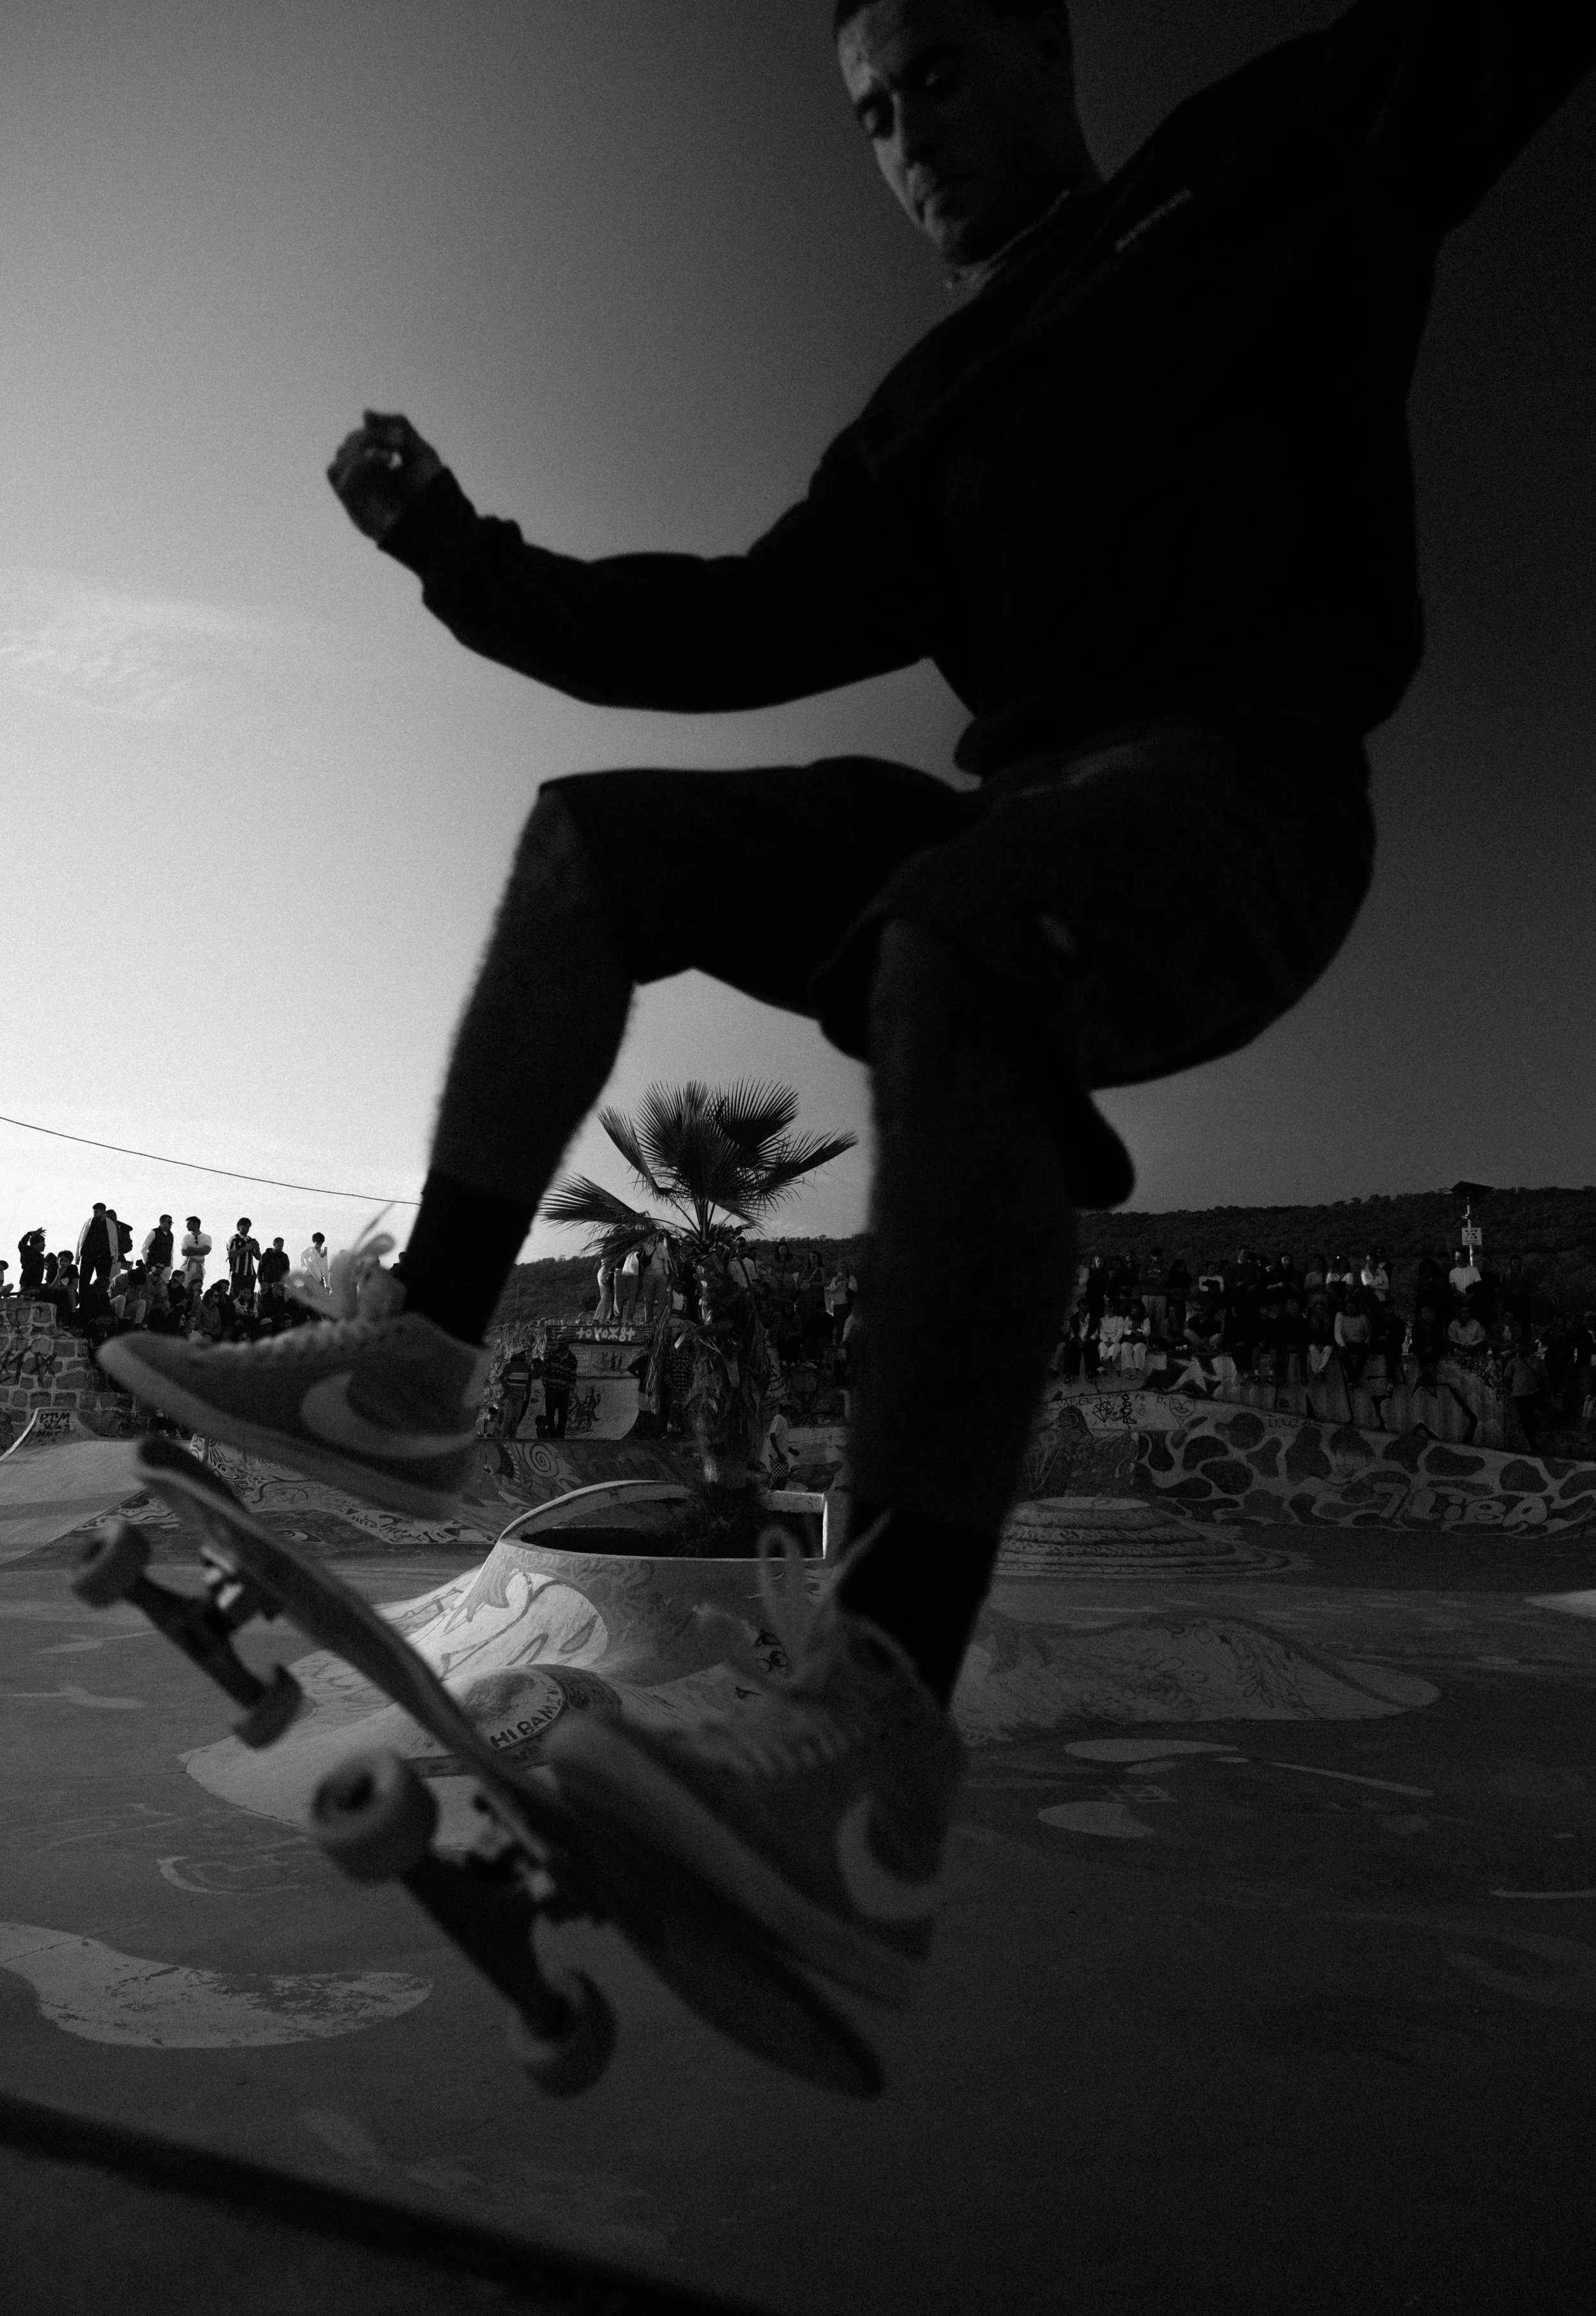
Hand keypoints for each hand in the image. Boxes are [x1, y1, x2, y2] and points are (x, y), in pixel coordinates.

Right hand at [327, 410, 444, 542]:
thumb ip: (397, 426)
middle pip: (343, 451)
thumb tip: (365, 412)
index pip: (355, 442)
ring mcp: (358, 499)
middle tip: (397, 445)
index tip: (400, 438)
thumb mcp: (419, 450)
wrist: (444, 522)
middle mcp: (363, 483)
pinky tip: (381, 461)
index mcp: (375, 468)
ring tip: (387, 455)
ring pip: (335, 468)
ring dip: (357, 453)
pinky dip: (357, 467)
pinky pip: (342, 485)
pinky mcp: (357, 513)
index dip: (373, 432)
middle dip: (367, 439)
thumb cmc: (434, 491)